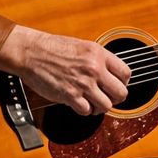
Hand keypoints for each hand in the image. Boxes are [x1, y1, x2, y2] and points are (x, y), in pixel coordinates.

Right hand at [0, 25, 130, 116]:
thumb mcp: (83, 46)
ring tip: (92, 102)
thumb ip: (99, 60)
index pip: (126, 74)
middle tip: (107, 97)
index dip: (123, 83)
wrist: (31, 52)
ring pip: (107, 106)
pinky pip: (87, 111)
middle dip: (115, 98)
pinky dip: (85, 110)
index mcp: (99, 54)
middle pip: (121, 93)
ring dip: (100, 107)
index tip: (116, 85)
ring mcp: (83, 83)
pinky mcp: (70, 95)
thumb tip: (112, 74)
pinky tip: (79, 103)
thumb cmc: (53, 48)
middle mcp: (94, 68)